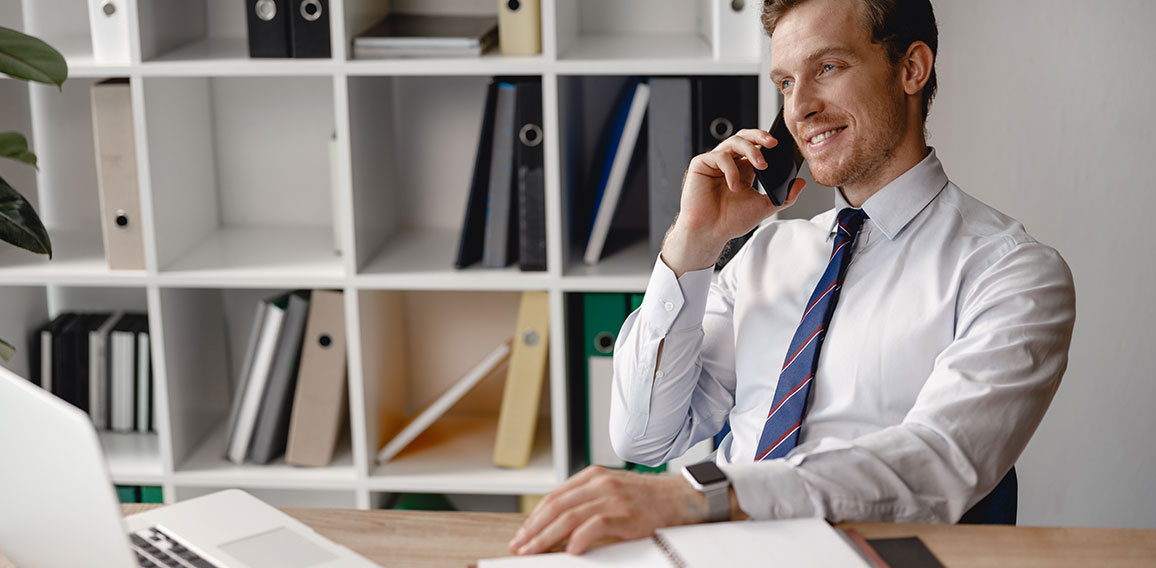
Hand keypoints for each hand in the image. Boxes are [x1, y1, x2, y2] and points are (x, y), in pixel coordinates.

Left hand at [508, 466, 707, 555]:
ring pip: (569, 517)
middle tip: (520, 546)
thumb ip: (587, 501)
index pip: (555, 497)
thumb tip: (558, 524)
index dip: (535, 517)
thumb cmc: (647, 500)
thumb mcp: (612, 492)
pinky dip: (580, 539)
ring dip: (547, 537)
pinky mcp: (626, 513)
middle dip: (534, 529)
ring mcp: (613, 497)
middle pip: (557, 507)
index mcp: (594, 476)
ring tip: (534, 551)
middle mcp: (600, 483)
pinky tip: (570, 550)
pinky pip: (596, 525)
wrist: (682, 499)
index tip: (522, 534)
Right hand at [662, 129, 806, 275]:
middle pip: (744, 137)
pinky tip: (734, 185)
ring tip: (761, 165)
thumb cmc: (730, 221)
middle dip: (759, 136)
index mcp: (742, 169)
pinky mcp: (701, 164)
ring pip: (733, 141)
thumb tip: (801, 183)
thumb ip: (784, 196)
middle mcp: (729, 163)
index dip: (766, 143)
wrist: (709, 233)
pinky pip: (719, 156)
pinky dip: (731, 169)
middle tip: (773, 143)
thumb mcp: (764, 207)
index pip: (755, 146)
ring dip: (751, 150)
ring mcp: (714, 163)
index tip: (781, 147)